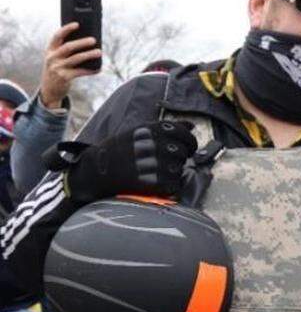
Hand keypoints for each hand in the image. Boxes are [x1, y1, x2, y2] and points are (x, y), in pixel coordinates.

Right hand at [40, 23, 100, 108]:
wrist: (49, 89)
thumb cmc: (57, 69)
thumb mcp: (57, 59)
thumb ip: (66, 50)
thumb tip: (87, 41)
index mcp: (50, 50)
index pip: (57, 36)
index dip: (66, 29)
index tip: (77, 24)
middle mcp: (52, 57)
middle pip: (68, 47)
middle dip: (82, 42)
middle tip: (94, 39)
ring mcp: (57, 67)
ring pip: (76, 58)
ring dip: (89, 54)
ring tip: (99, 52)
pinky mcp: (64, 77)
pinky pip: (80, 71)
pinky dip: (91, 70)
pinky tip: (98, 68)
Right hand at [64, 121, 197, 204]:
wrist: (98, 169)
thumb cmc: (120, 149)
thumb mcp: (141, 131)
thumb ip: (168, 127)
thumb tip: (191, 125)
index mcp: (156, 129)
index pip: (187, 135)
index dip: (189, 143)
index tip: (185, 148)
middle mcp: (159, 145)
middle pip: (184, 153)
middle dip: (178, 158)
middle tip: (161, 162)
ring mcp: (159, 164)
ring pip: (180, 169)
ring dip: (171, 172)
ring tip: (152, 171)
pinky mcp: (157, 183)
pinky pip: (175, 185)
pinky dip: (168, 185)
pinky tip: (153, 182)